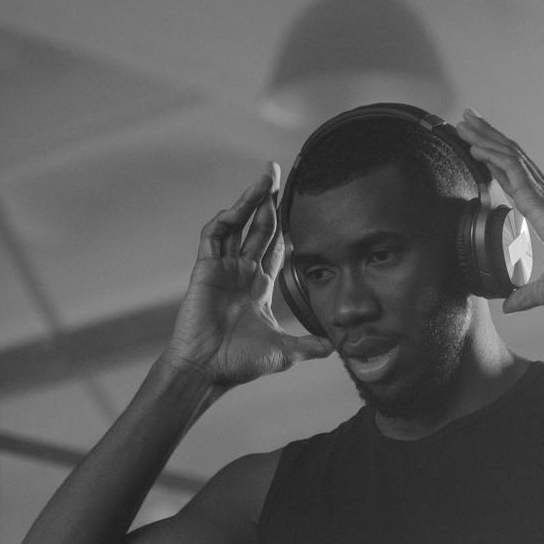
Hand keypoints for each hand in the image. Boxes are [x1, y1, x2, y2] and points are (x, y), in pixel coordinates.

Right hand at [166, 165, 333, 385]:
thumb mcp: (284, 352)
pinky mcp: (205, 269)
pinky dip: (225, 219)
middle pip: (257, 226)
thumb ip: (309, 346)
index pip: (275, 244)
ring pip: (237, 224)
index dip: (282, 222)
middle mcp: (241, 271)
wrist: (207, 371)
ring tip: (263, 178)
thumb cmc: (239, 363)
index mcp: (259, 285)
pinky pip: (214, 235)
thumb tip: (338, 349)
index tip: (292, 202)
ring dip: (249, 201)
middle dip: (266, 200)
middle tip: (275, 172)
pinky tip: (240, 206)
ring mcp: (222, 268)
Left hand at [455, 109, 543, 313]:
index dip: (495, 158)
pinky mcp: (539, 198)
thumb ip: (526, 296)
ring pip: (508, 156)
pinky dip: (492, 154)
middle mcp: (542, 194)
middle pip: (509, 156)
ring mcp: (541, 193)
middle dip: (486, 136)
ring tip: (463, 121)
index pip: (514, 176)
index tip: (478, 144)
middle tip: (466, 119)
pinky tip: (475, 144)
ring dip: (484, 137)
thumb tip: (510, 307)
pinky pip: (512, 169)